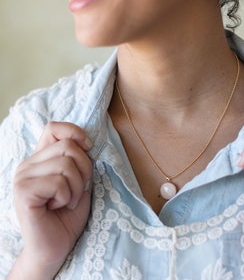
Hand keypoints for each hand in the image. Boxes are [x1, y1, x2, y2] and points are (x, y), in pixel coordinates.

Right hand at [12, 122, 92, 277]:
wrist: (56, 245)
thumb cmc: (69, 213)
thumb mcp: (80, 180)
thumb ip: (79, 160)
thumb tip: (87, 142)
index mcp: (41, 158)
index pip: (54, 128)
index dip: (75, 132)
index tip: (89, 147)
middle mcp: (29, 164)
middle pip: (68, 146)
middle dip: (85, 169)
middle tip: (79, 189)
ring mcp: (23, 177)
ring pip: (66, 164)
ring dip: (77, 186)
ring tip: (68, 200)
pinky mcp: (23, 192)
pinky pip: (59, 182)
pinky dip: (68, 196)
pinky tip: (58, 207)